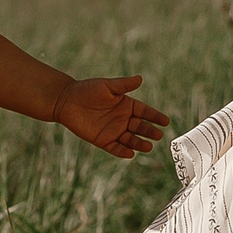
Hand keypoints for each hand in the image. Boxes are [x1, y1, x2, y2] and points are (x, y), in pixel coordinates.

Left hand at [52, 75, 170, 158]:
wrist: (67, 101)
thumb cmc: (87, 90)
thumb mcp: (107, 86)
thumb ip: (123, 85)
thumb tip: (140, 78)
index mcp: (126, 105)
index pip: (145, 112)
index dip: (155, 116)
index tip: (165, 121)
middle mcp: (122, 119)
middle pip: (140, 127)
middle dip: (149, 131)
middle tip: (158, 135)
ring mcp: (113, 130)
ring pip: (130, 139)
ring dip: (139, 143)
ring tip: (148, 146)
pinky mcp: (103, 140)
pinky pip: (115, 148)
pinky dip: (123, 151)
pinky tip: (130, 153)